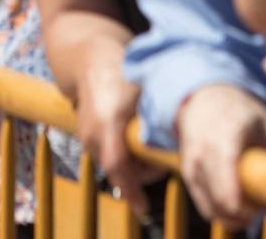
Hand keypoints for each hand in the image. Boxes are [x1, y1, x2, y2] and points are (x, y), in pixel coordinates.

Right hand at [73, 57, 155, 214]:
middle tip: (162, 162)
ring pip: (110, 163)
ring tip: (150, 151)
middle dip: (140, 174)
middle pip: (116, 170)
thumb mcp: (146, 92)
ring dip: (131, 166)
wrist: (90, 58)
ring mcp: (85, 133)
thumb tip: (182, 140)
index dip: (131, 189)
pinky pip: (104, 154)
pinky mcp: (83, 134)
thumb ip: (157, 120)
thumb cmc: (123, 71)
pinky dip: (120, 157)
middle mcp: (92, 131)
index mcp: (109, 120)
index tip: (143, 207)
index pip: (117, 166)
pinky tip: (135, 144)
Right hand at [175, 84, 265, 227]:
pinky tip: (236, 209)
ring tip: (251, 211)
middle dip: (242, 213)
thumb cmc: (244, 115)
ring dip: (231, 216)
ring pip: (210, 207)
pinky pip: (203, 204)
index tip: (255, 212)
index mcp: (227, 136)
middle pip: (218, 197)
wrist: (208, 99)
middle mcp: (204, 150)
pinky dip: (220, 212)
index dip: (237, 200)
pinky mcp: (188, 172)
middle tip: (261, 210)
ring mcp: (193, 162)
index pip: (226, 173)